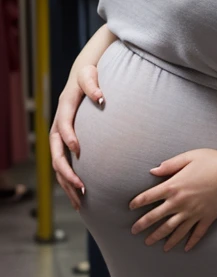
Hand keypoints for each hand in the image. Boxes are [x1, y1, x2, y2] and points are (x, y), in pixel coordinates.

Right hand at [50, 64, 102, 209]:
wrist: (84, 77)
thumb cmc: (89, 75)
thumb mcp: (90, 74)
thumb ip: (93, 85)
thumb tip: (100, 97)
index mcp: (64, 108)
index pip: (62, 125)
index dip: (68, 137)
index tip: (78, 150)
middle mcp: (59, 125)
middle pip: (56, 152)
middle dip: (66, 172)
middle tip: (81, 187)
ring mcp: (61, 137)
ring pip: (58, 165)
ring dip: (67, 184)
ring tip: (80, 202)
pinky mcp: (67, 145)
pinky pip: (65, 167)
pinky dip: (70, 183)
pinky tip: (81, 198)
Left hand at [129, 149, 216, 251]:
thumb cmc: (211, 161)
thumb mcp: (188, 157)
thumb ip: (169, 165)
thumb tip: (153, 170)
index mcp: (173, 186)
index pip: (149, 197)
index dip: (138, 202)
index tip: (131, 207)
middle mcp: (180, 203)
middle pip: (157, 217)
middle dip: (143, 225)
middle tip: (134, 232)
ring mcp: (193, 213)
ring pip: (174, 230)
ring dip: (161, 238)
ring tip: (152, 244)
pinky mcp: (206, 218)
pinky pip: (196, 234)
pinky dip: (190, 242)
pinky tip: (184, 248)